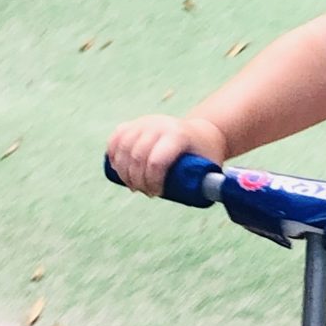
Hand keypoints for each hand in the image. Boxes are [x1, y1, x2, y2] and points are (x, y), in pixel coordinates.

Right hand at [106, 114, 226, 196]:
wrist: (200, 132)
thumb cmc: (206, 154)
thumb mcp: (212, 166)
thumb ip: (213, 184)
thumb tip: (209, 203)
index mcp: (178, 135)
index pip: (157, 161)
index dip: (152, 182)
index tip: (157, 194)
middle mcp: (159, 125)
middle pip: (138, 156)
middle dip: (136, 179)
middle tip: (144, 192)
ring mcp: (145, 122)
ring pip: (123, 146)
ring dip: (122, 170)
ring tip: (132, 185)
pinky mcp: (136, 123)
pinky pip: (117, 136)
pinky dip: (112, 152)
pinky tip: (115, 168)